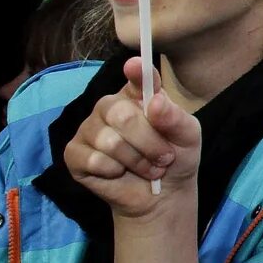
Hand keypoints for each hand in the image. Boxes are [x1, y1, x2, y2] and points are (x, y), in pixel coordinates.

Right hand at [62, 57, 203, 219]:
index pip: (136, 77)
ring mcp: (89, 129)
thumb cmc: (175, 158)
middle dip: (149, 142)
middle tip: (164, 157)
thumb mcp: (188, 137)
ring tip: (148, 168)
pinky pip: (93, 160)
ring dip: (136, 161)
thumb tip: (156, 103)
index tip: (136, 66)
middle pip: (121, 114)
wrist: (162, 196)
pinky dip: (114, 171)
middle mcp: (109, 106)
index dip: (136, 72)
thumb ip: (176, 118)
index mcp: (137, 95)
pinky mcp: (74, 154)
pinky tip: (120, 173)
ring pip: (110, 141)